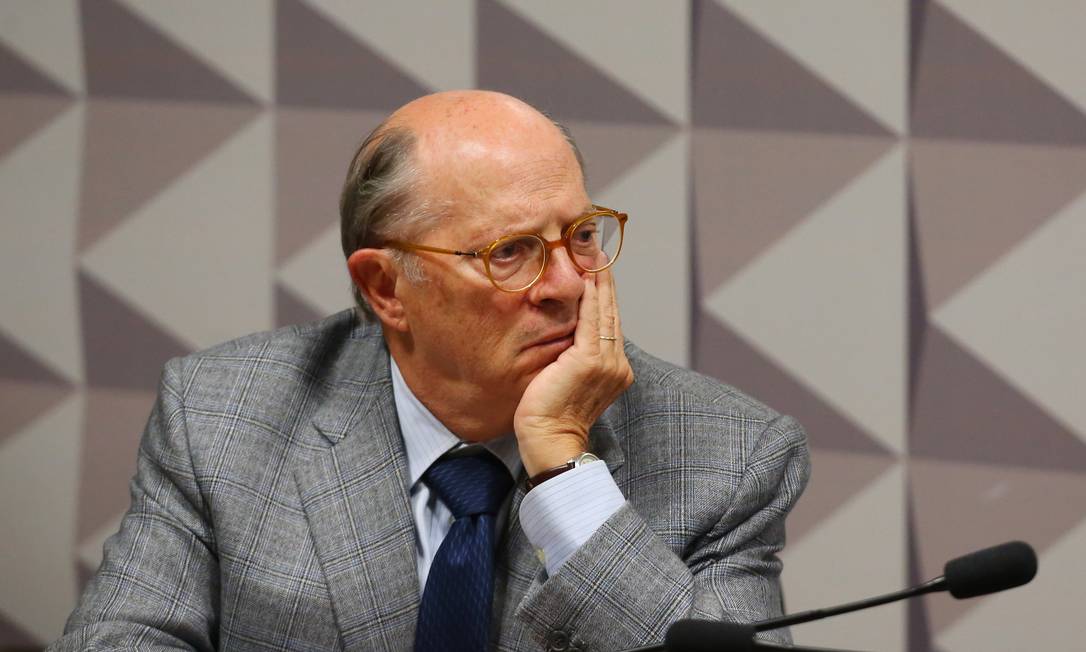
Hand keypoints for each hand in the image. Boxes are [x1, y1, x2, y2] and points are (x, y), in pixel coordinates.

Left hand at [513, 268, 634, 476]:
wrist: (549, 440)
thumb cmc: (550, 417)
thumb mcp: (566, 381)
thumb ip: (571, 358)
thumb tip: (562, 335)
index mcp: (614, 371)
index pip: (609, 326)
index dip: (605, 298)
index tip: (599, 273)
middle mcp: (616, 365)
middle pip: (611, 314)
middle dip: (606, 283)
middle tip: (601, 253)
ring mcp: (606, 363)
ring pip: (604, 313)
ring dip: (600, 282)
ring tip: (595, 257)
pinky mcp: (589, 360)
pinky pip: (591, 320)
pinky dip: (590, 297)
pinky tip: (586, 278)